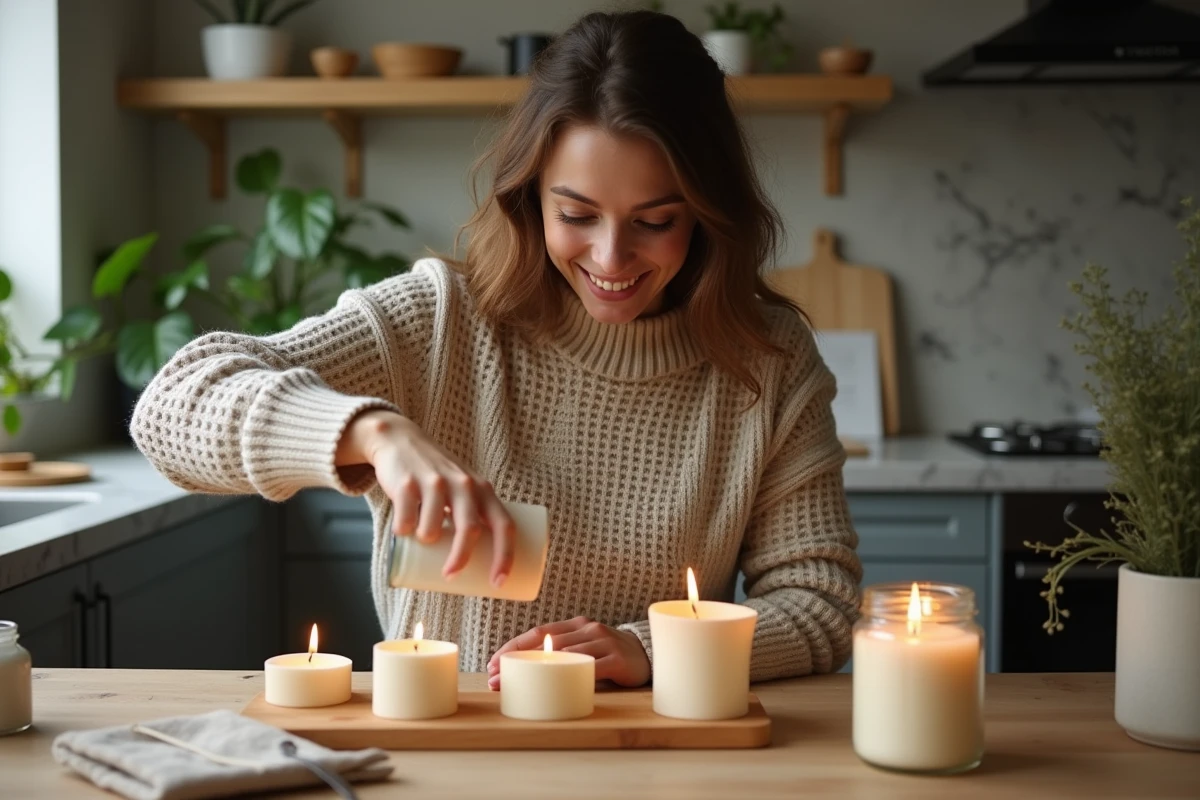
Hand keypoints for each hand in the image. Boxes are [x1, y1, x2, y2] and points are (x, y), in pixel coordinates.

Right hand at [336, 409, 514, 584]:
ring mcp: (435, 482)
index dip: (505, 556)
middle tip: (450, 576)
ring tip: (422, 537)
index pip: (504, 525)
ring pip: (433, 529)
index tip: (499, 583)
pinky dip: (402, 531)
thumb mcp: (464, 488)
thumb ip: (474, 515)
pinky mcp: (407, 483)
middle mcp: (464, 484)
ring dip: (426, 541)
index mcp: (483, 490)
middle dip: (460, 559)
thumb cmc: (438, 477)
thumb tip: (475, 566)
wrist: (401, 440)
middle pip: (469, 530)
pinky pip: (406, 520)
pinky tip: (402, 529)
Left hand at [486, 617, 650, 690]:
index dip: (513, 647)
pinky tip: (554, 685)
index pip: (537, 632)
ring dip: (537, 671)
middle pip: (545, 644)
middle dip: (517, 661)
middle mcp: (588, 629)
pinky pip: (590, 668)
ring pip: (564, 655)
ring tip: (515, 686)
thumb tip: (523, 668)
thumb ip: (561, 651)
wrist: (648, 653)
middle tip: (495, 678)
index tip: (492, 662)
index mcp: (575, 624)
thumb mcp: (583, 647)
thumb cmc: (607, 653)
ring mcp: (604, 642)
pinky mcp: (618, 659)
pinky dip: (571, 675)